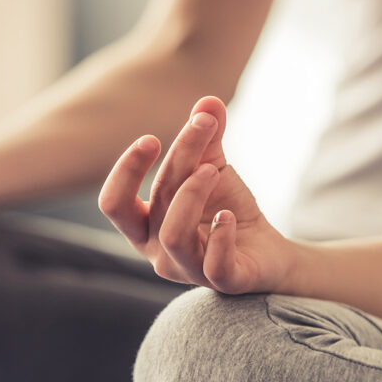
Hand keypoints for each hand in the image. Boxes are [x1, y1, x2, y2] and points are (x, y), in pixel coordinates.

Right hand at [99, 96, 294, 293]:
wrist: (267, 251)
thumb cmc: (227, 211)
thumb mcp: (213, 168)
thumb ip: (206, 138)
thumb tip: (208, 100)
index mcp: (145, 226)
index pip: (114, 203)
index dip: (126, 170)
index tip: (152, 139)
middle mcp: (158, 253)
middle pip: (153, 204)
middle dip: (176, 162)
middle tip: (200, 129)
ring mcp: (189, 270)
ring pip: (174, 235)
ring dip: (193, 193)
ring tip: (216, 170)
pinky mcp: (223, 281)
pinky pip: (214, 264)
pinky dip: (221, 236)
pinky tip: (230, 216)